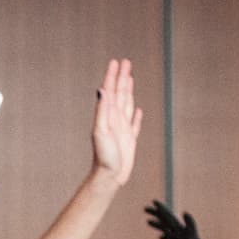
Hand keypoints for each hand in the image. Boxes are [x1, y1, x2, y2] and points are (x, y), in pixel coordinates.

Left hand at [89, 59, 140, 189]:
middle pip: (119, 93)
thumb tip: (101, 89)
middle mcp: (114, 119)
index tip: (116, 62)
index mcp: (107, 115)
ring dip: (128, 90)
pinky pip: (134, 124)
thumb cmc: (103, 156)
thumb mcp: (101, 131)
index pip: (110, 90)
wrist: (109, 176)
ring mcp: (122, 129)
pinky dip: (136, 115)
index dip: (113, 76)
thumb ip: (102, 110)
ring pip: (127, 104)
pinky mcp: (129, 139)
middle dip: (122, 77)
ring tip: (130, 78)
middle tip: (125, 62)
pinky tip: (137, 110)